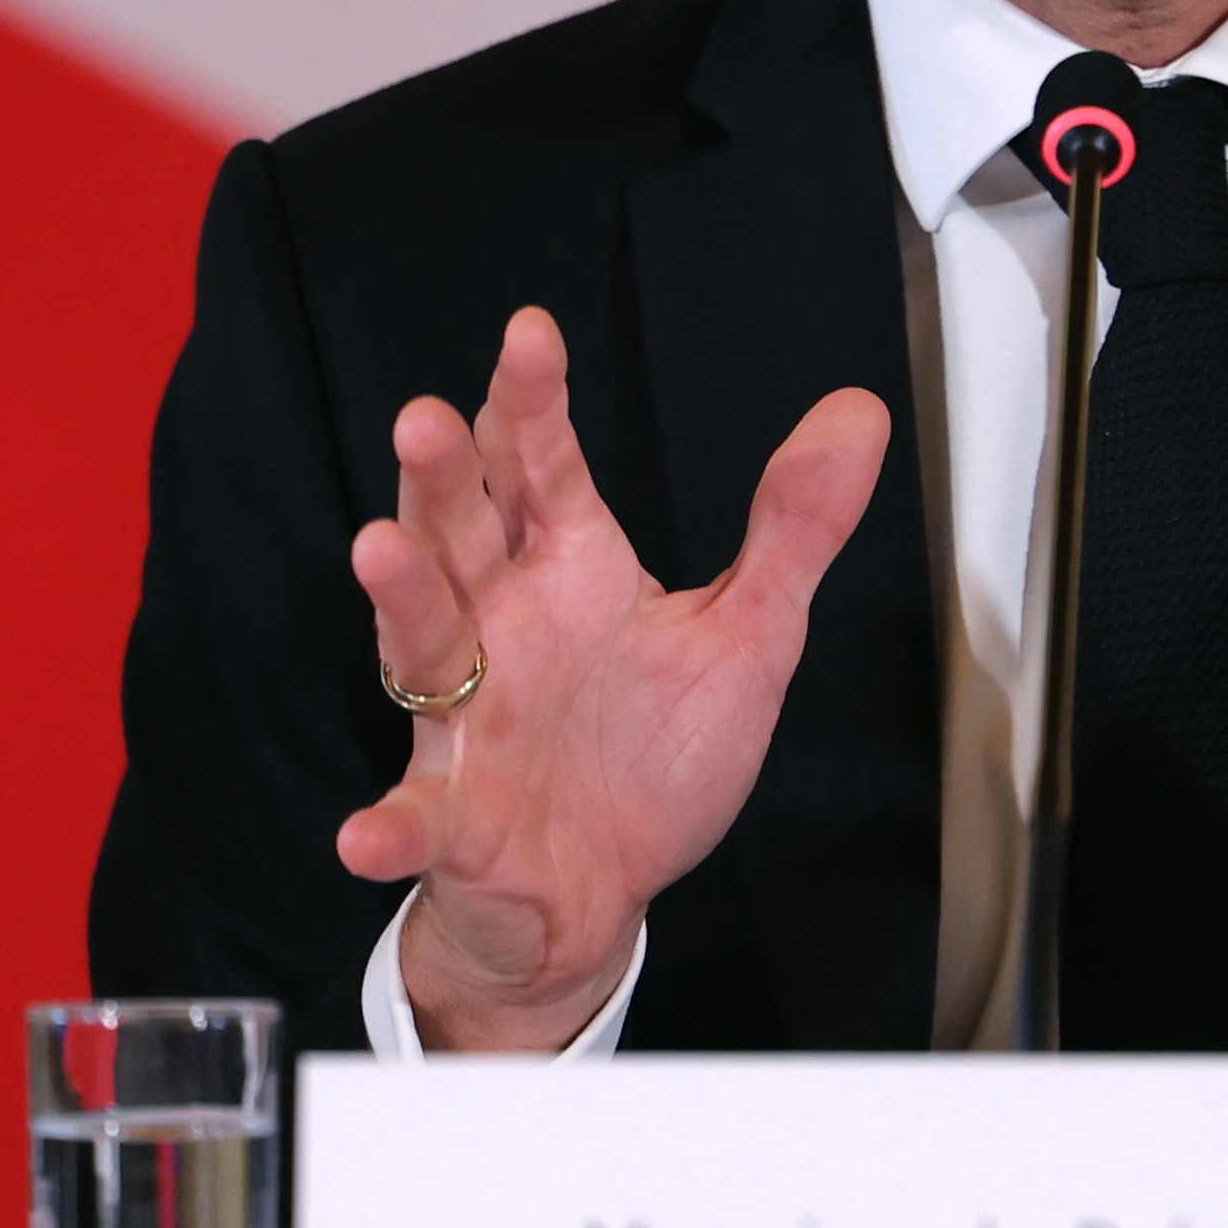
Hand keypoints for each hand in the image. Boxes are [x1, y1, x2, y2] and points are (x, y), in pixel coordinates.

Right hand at [337, 306, 889, 1049]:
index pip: (543, 468)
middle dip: (442, 473)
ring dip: (400, 594)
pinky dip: (392, 825)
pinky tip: (369, 831)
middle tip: (427, 416)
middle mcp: (502, 627)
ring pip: (423, 640)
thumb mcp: (748, 635)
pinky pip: (418, 817)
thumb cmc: (652, 757)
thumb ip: (792, 529)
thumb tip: (859, 413)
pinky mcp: (456, 818)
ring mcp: (468, 718)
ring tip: (378, 549)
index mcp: (568, 571)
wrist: (598, 896)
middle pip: (461, 529)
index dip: (532, 401)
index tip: (530, 332)